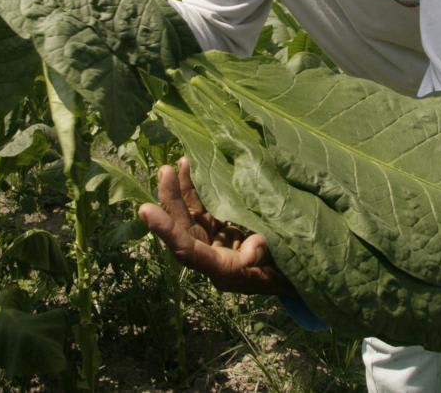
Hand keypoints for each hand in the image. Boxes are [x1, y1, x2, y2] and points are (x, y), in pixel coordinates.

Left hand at [139, 157, 294, 295]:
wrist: (294, 275)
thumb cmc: (287, 274)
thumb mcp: (279, 268)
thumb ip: (263, 256)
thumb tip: (251, 248)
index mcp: (222, 270)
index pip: (188, 251)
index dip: (166, 231)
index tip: (146, 210)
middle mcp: (211, 256)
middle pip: (183, 229)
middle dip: (171, 201)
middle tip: (165, 171)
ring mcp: (214, 241)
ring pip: (190, 216)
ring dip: (181, 191)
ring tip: (175, 165)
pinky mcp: (220, 230)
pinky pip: (203, 210)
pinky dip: (196, 191)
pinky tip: (191, 168)